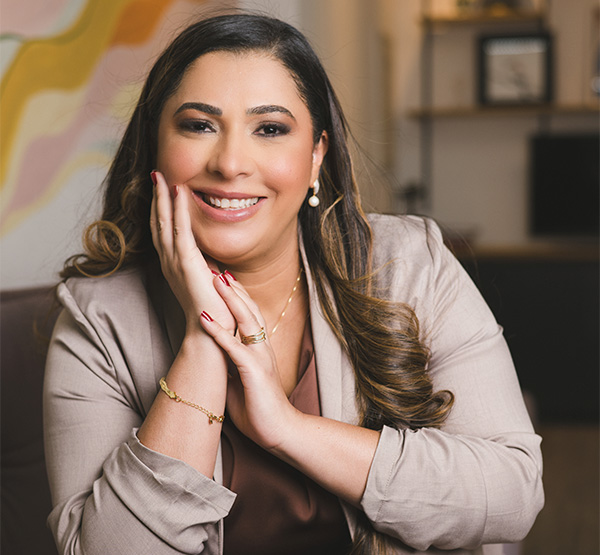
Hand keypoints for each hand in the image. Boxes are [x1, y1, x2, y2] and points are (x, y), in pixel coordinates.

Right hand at [150, 171, 235, 333]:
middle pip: (158, 222)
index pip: (164, 231)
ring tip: (161, 176)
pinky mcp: (187, 264)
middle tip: (155, 174)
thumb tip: (216, 265)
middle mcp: (169, 262)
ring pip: (165, 222)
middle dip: (156, 198)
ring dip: (163, 197)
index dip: (160, 209)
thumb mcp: (209, 284)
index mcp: (174, 266)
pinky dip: (179, 209)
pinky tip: (179, 192)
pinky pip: (181, 230)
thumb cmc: (213, 312)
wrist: (211, 334)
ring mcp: (175, 262)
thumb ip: (208, 270)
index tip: (162, 189)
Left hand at [199, 275, 297, 449]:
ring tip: (213, 278)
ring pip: (245, 320)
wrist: (281, 432)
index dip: (235, 295)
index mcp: (260, 349)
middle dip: (232, 287)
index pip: (248, 315)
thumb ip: (230, 364)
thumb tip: (213, 354)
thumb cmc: (260, 409)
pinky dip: (218, 331)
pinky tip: (204, 318)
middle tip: (216, 265)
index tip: (220, 277)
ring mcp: (260, 357)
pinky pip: (234, 347)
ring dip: (228, 298)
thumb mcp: (240, 381)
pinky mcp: (254, 371)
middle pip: (248, 309)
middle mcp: (262, 347)